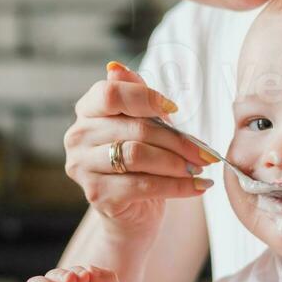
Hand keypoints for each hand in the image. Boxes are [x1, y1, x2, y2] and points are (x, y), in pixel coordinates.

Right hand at [63, 62, 212, 234]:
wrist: (131, 214)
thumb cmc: (139, 163)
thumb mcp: (141, 124)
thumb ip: (134, 96)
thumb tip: (116, 67)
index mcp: (86, 112)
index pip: (110, 93)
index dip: (145, 98)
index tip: (174, 109)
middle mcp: (77, 137)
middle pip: (134, 128)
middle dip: (177, 140)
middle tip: (204, 151)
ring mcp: (83, 167)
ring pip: (137, 155)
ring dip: (177, 162)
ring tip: (199, 167)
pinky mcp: (98, 195)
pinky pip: (144, 185)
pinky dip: (178, 186)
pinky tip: (199, 186)